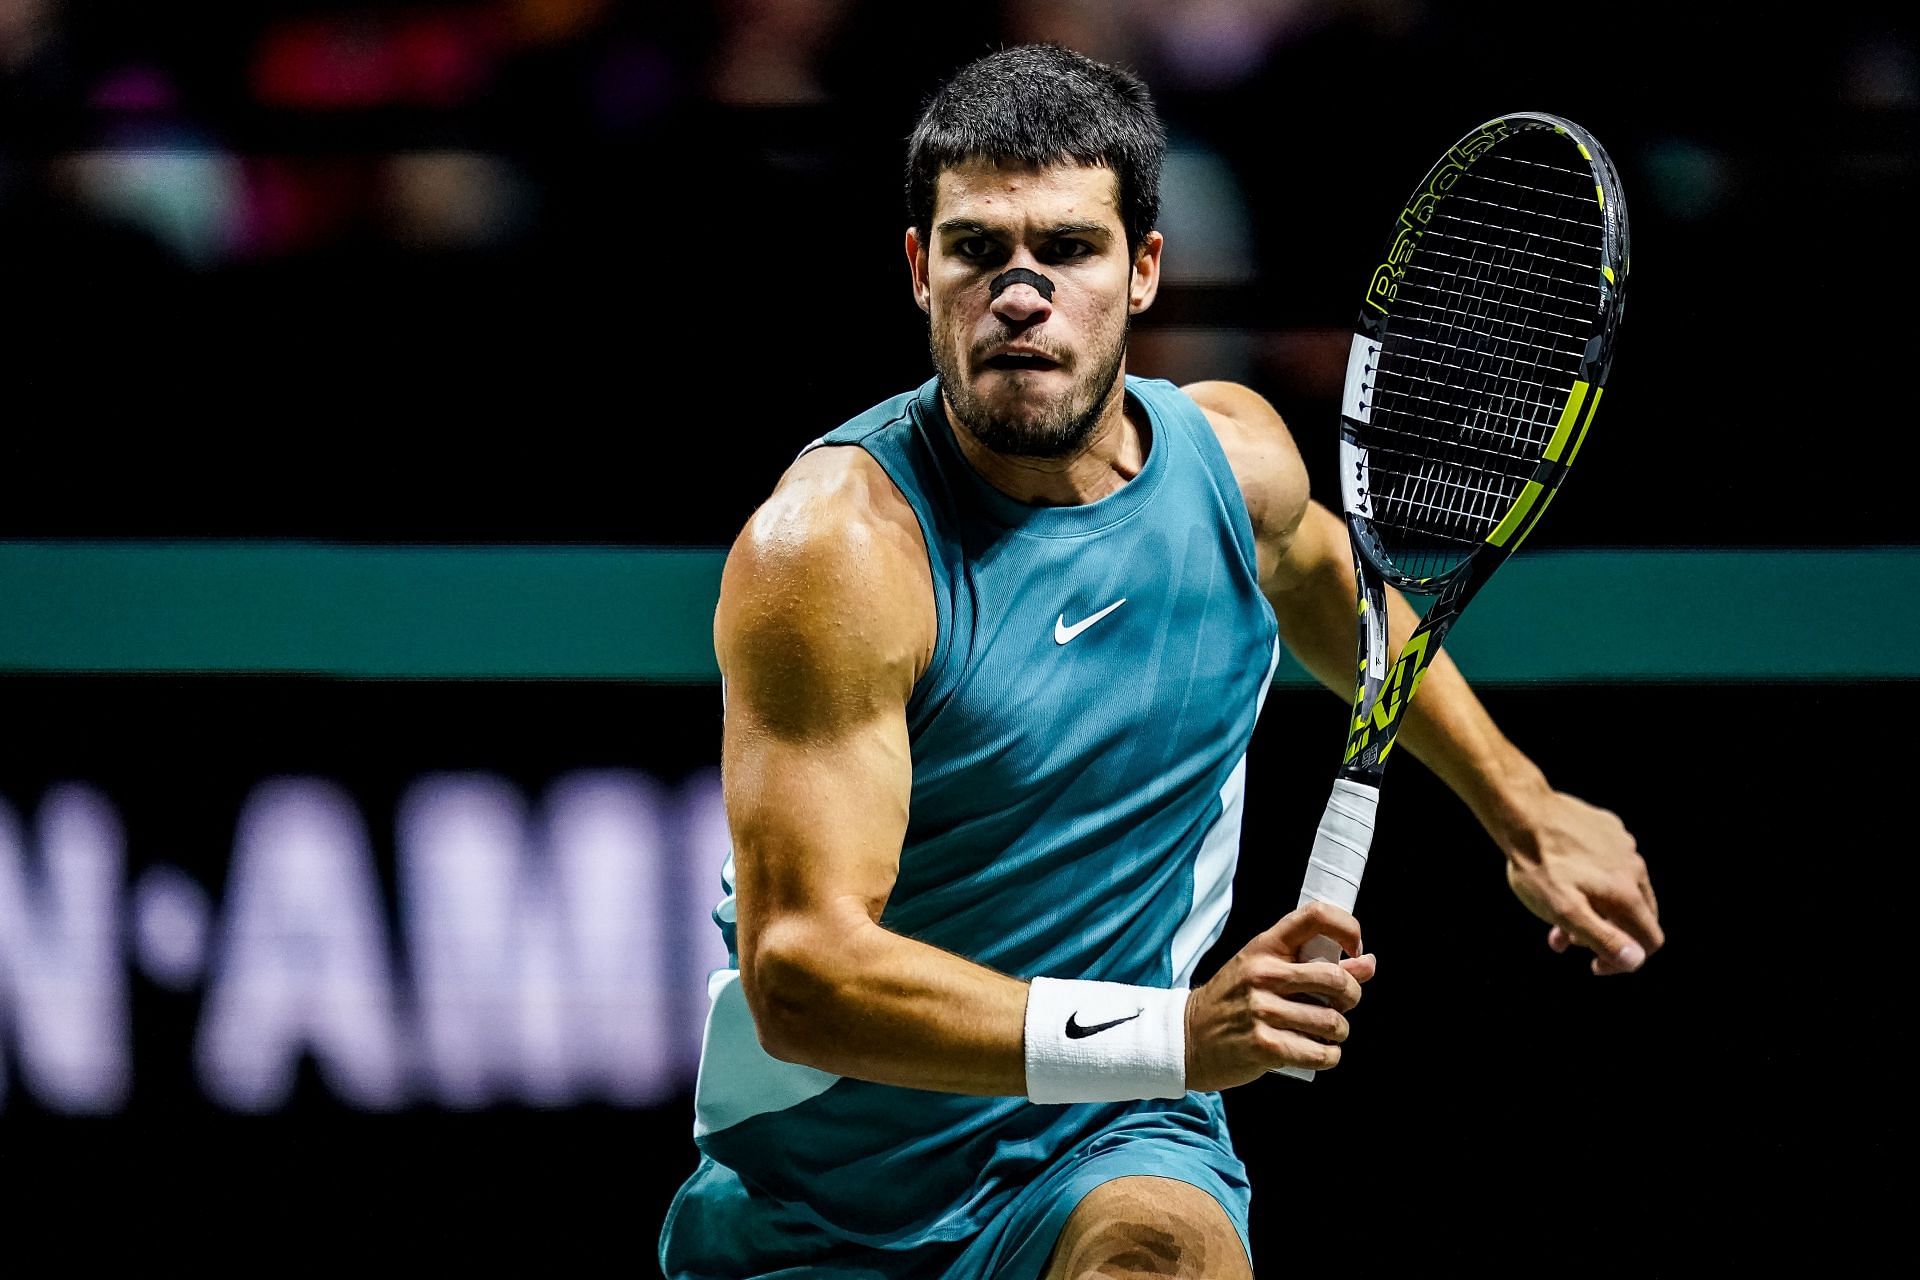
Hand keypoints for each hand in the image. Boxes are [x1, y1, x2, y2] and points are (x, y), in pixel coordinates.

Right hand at [1184, 901, 1377, 1090]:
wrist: (1187, 1037)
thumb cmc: (1232, 1001)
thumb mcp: (1265, 970)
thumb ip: (1316, 965)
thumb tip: (1368, 963)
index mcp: (1265, 946)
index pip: (1315, 916)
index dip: (1348, 928)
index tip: (1355, 950)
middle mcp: (1263, 974)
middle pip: (1338, 980)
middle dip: (1352, 997)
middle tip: (1342, 1005)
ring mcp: (1262, 1010)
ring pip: (1334, 1022)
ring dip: (1339, 1033)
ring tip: (1323, 1033)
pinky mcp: (1265, 1046)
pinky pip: (1321, 1053)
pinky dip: (1328, 1056)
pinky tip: (1316, 1052)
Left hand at [1502, 789, 1662, 974]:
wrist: (1523, 815)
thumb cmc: (1539, 866)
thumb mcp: (1565, 912)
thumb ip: (1602, 938)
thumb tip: (1635, 960)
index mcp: (1628, 893)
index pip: (1651, 940)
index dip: (1626, 960)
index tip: (1594, 964)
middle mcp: (1635, 869)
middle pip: (1636, 917)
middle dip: (1607, 935)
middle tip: (1567, 938)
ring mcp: (1623, 846)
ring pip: (1619, 890)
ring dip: (1595, 910)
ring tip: (1556, 913)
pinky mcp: (1609, 829)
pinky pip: (1610, 864)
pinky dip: (1592, 880)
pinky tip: (1564, 878)